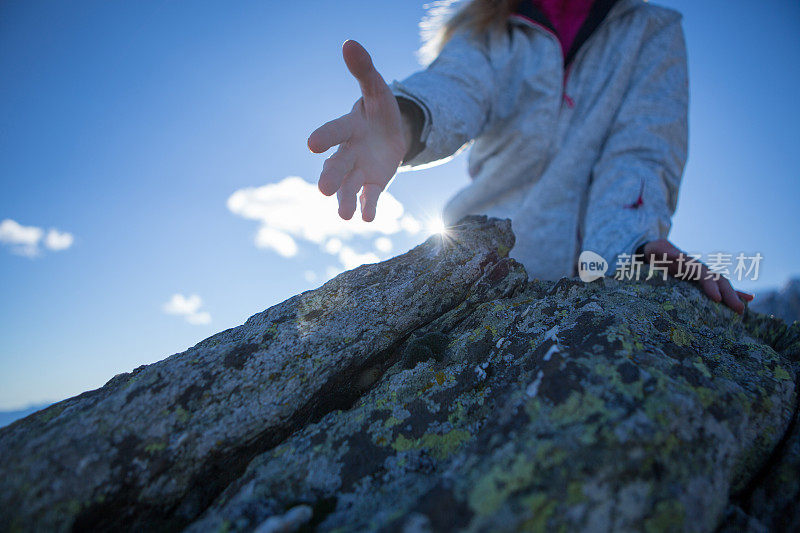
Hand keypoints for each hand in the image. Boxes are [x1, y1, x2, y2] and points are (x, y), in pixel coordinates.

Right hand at [307, 40, 411, 221]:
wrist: (388, 134)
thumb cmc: (378, 110)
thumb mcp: (377, 90)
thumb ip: (364, 71)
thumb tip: (349, 42)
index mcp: (347, 127)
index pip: (334, 132)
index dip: (325, 137)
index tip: (312, 145)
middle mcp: (347, 153)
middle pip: (337, 165)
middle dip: (330, 176)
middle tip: (322, 190)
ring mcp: (357, 172)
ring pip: (347, 188)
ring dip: (345, 201)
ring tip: (345, 215)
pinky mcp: (371, 185)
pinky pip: (367, 198)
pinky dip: (367, 208)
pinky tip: (367, 220)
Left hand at [641, 239, 753, 314]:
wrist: (655, 251)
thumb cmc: (654, 252)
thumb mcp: (655, 250)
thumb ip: (664, 252)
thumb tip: (675, 255)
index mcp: (689, 262)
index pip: (704, 274)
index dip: (711, 286)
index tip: (717, 299)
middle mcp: (699, 268)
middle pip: (718, 280)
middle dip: (729, 294)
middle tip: (738, 310)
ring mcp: (702, 274)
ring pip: (721, 285)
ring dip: (733, 296)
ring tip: (742, 310)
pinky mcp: (701, 280)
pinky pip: (719, 287)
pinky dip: (733, 293)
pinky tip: (747, 300)